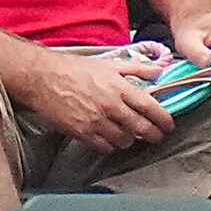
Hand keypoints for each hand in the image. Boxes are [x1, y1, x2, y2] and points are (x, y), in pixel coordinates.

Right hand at [16, 48, 174, 156]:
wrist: (42, 77)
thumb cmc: (73, 68)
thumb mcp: (108, 63)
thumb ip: (136, 68)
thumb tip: (159, 71)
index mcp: (119, 87)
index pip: (151, 108)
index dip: (164, 120)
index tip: (168, 125)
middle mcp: (111, 105)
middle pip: (142, 129)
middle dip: (154, 136)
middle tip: (155, 137)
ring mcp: (96, 121)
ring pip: (125, 141)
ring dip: (130, 140)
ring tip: (128, 135)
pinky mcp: (82, 132)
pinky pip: (105, 147)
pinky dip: (111, 146)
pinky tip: (109, 139)